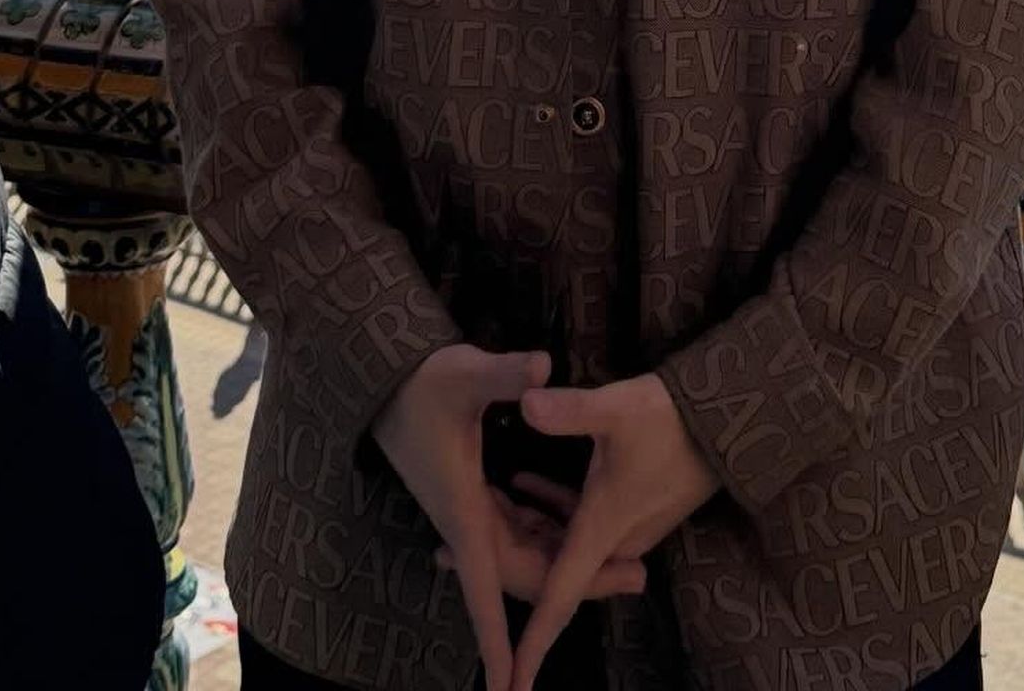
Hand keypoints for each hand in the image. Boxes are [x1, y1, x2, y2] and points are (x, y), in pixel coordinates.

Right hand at [370, 346, 646, 688]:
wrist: (386, 376)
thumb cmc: (422, 379)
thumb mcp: (464, 373)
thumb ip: (504, 373)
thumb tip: (542, 365)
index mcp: (465, 509)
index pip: (486, 587)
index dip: (498, 641)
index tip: (508, 688)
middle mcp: (469, 520)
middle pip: (526, 573)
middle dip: (577, 585)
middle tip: (637, 576)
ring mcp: (472, 509)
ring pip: (526, 553)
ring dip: (568, 559)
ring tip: (627, 558)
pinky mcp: (475, 493)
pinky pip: (518, 529)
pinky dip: (548, 530)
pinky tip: (572, 518)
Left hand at [505, 372, 719, 690]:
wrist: (726, 418)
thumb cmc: (672, 417)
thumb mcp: (619, 409)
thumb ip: (571, 411)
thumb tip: (526, 402)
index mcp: (600, 529)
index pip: (557, 599)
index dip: (530, 645)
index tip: (509, 685)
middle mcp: (611, 540)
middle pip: (547, 574)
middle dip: (497, 565)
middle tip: (437, 553)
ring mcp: (623, 528)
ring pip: (559, 548)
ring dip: (521, 533)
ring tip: (477, 509)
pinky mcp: (629, 510)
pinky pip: (576, 528)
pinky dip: (547, 514)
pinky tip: (525, 484)